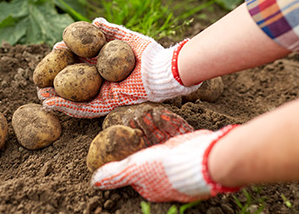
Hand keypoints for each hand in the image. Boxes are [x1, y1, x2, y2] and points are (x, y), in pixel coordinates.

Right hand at [37, 18, 200, 117]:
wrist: (161, 71)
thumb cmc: (147, 53)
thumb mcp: (126, 38)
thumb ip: (111, 31)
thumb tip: (95, 22)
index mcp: (105, 66)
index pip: (81, 64)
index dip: (66, 61)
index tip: (53, 55)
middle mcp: (102, 81)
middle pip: (75, 83)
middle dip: (58, 82)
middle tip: (40, 80)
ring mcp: (104, 94)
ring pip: (77, 98)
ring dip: (58, 98)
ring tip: (40, 96)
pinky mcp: (107, 104)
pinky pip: (85, 108)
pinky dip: (68, 107)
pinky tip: (52, 104)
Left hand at [91, 125, 239, 202]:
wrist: (204, 159)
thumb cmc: (166, 167)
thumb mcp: (134, 169)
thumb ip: (115, 174)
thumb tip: (94, 182)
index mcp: (148, 184)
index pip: (131, 167)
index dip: (126, 150)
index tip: (122, 135)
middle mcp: (161, 174)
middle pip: (146, 152)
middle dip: (140, 136)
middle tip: (133, 120)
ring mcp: (175, 162)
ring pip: (159, 141)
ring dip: (152, 128)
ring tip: (144, 114)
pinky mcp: (186, 150)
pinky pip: (173, 135)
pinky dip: (167, 125)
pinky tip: (162, 114)